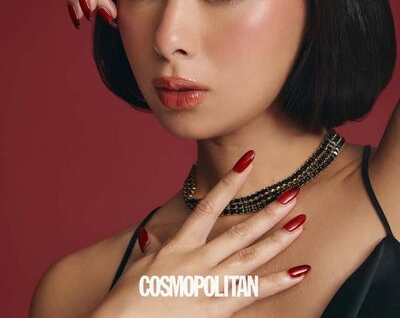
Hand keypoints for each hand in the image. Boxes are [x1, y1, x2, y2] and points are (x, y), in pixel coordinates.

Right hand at [89, 150, 308, 317]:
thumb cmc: (128, 298)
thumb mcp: (139, 268)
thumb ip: (151, 249)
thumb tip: (147, 235)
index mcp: (181, 245)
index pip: (210, 205)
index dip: (230, 181)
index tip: (248, 161)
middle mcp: (198, 259)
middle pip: (240, 230)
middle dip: (268, 211)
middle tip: (293, 192)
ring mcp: (209, 283)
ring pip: (251, 256)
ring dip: (278, 239)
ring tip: (301, 222)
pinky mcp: (216, 308)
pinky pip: (253, 293)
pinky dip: (278, 283)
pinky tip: (299, 272)